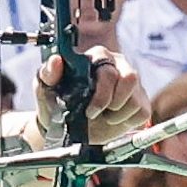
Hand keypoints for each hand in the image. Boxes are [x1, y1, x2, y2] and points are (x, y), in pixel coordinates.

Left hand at [34, 48, 150, 144]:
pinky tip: (112, 119)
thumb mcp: (45, 89)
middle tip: (92, 114)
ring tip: (102, 115)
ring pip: (135, 98)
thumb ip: (48, 74)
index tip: (89, 109)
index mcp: (96, 57)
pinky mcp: (141, 101)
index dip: (102, 91)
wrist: (68, 129)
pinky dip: (125, 122)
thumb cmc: (57, 104)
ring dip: (116, 114)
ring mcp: (131, 83)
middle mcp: (117, 65)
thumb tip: (56, 61)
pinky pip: (141, 112)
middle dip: (109, 102)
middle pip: (128, 78)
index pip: (108, 66)